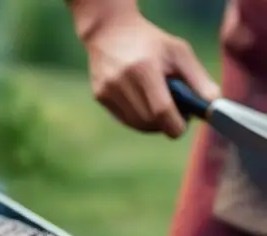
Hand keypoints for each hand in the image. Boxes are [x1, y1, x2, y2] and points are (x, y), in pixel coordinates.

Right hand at [78, 8, 219, 137]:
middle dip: (166, 123)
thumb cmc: (151, 42)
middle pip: (149, 121)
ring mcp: (107, 90)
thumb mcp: (179, 52)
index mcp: (144, 69)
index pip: (161, 111)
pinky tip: (143, 102)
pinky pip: (124, 119)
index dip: (176, 125)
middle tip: (175, 112)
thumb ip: (198, 79)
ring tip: (160, 107)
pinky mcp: (100, 96)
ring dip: (152, 123)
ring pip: (136, 124)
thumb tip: (213, 106)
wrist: (110, 32)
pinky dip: (138, 117)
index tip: (184, 125)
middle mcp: (122, 82)